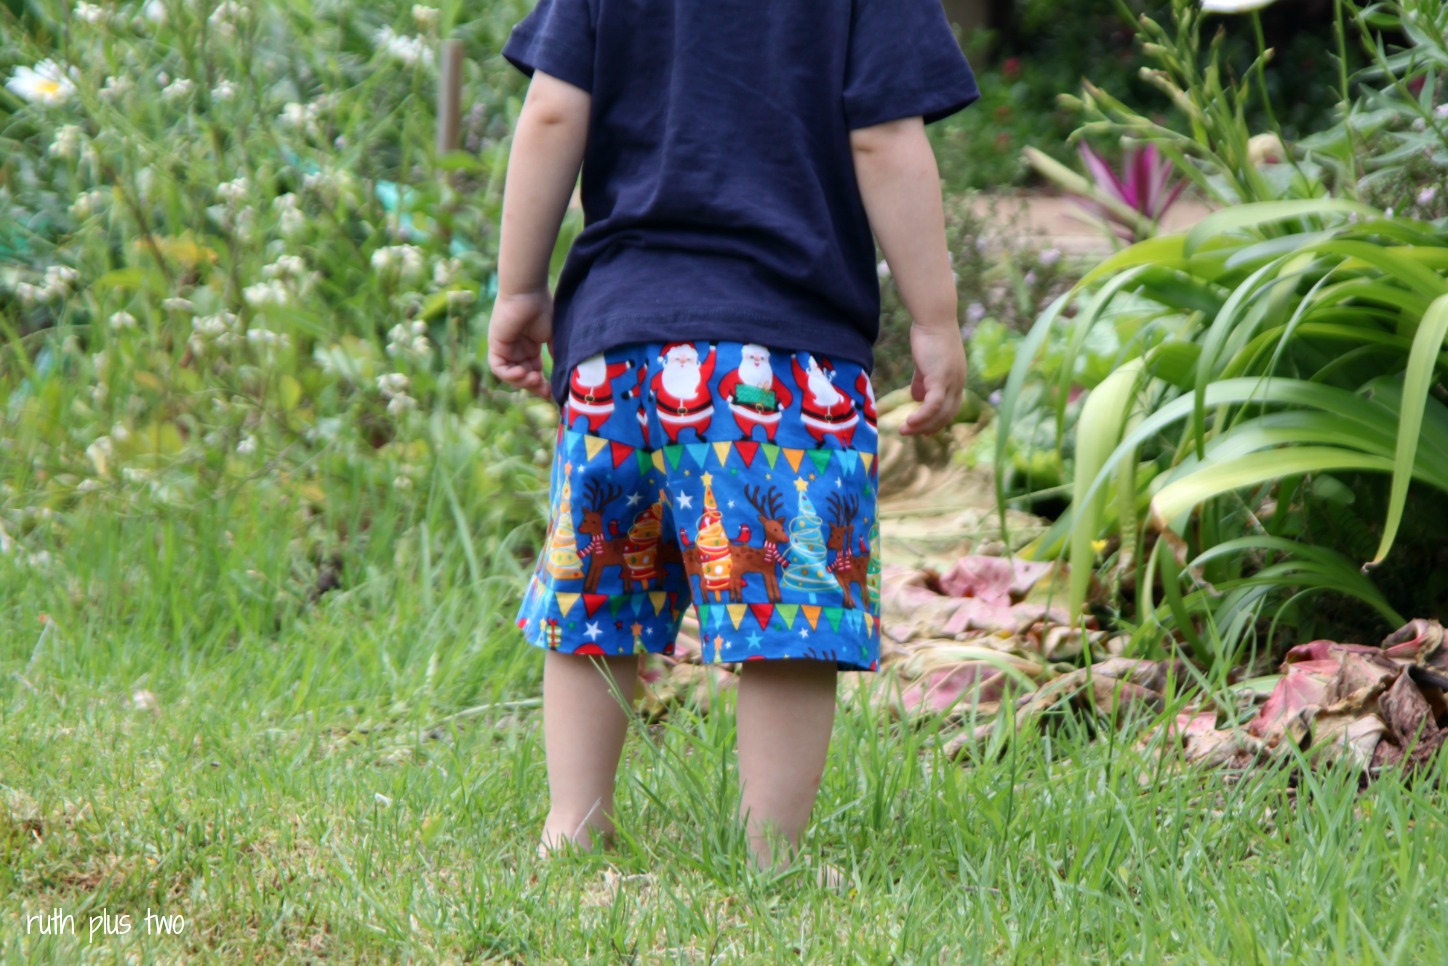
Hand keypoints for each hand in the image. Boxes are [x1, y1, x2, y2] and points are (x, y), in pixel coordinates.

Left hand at [488, 290, 553, 399]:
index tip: (553, 392)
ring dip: (522, 382)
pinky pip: (498, 367)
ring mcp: (505, 348)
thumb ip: (556, 354)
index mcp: (530, 348)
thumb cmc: (542, 308)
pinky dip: (509, 374)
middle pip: (522, 377)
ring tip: (535, 379)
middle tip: (545, 390)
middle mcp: (516, 350)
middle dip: (533, 386)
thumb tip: (564, 373)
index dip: (542, 385)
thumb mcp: (553, 336)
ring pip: (510, 375)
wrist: (528, 292)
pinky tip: (522, 373)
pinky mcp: (496, 345)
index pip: (534, 372)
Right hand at [900, 322, 965, 436]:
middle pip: (947, 415)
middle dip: (928, 427)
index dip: (938, 421)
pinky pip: (933, 405)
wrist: (934, 319)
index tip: (923, 429)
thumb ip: (922, 381)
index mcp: (956, 379)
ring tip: (904, 431)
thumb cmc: (928, 335)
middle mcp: (958, 383)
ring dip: (922, 425)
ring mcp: (951, 382)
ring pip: (940, 414)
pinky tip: (909, 422)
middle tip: (911, 433)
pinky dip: (922, 416)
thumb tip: (915, 397)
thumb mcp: (925, 363)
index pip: (950, 407)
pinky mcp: (941, 378)